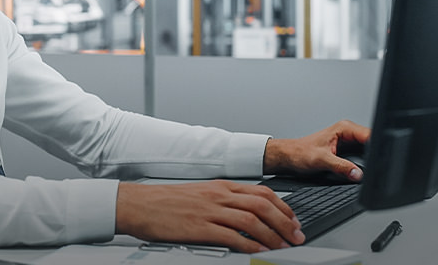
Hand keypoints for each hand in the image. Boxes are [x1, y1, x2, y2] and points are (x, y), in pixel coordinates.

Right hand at [115, 180, 304, 252]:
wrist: (140, 204)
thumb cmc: (166, 201)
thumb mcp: (200, 194)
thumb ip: (223, 201)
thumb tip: (246, 213)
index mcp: (221, 186)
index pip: (262, 192)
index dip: (283, 207)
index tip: (293, 220)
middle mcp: (219, 195)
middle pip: (263, 205)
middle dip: (285, 222)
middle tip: (297, 236)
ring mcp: (210, 211)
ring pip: (252, 220)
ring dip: (273, 235)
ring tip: (283, 247)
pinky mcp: (200, 228)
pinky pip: (232, 236)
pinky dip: (250, 245)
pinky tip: (259, 252)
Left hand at [263, 120, 369, 180]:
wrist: (289, 157)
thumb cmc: (299, 153)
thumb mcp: (322, 160)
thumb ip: (341, 167)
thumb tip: (358, 174)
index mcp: (344, 128)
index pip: (369, 134)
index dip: (378, 147)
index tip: (381, 159)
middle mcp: (347, 132)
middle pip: (372, 142)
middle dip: (376, 154)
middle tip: (378, 167)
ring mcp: (348, 141)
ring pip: (368, 150)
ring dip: (371, 159)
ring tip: (373, 169)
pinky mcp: (347, 151)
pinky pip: (362, 156)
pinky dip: (364, 163)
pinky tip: (364, 169)